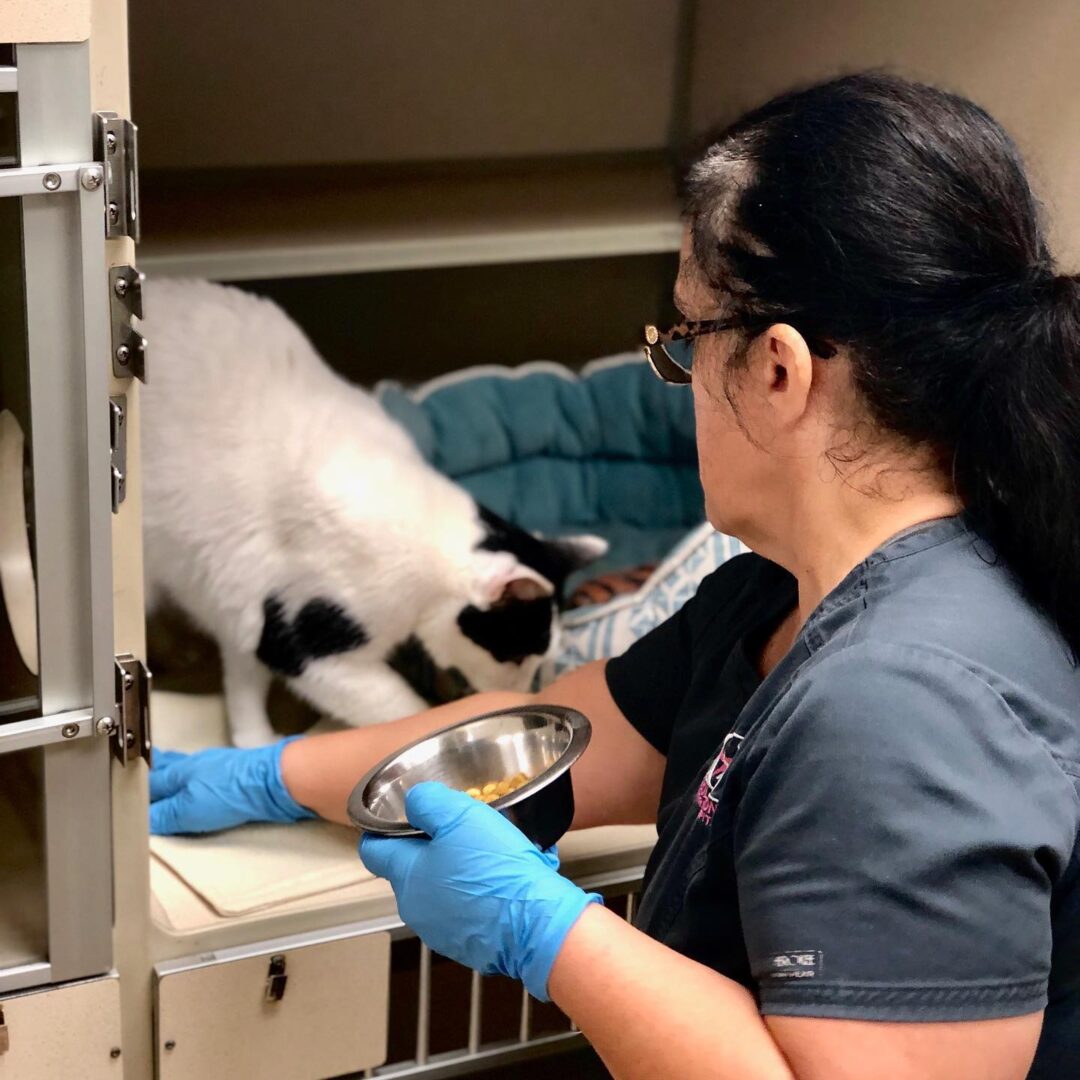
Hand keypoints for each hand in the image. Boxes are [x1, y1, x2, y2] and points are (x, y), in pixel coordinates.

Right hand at [149, 738, 316, 834]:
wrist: (275, 782)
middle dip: (151, 774)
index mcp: (180, 771)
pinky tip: (198, 790)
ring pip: (186, 771)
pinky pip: (206, 778)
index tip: (121, 794)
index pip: (149, 781)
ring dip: (172, 778)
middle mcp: (196, 765)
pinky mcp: (234, 777)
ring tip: (163, 785)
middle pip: (166, 769)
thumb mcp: (188, 809)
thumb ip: (163, 815)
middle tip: (137, 778)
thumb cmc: (235, 789)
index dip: (134, 789)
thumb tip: (141, 821)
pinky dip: (195, 783)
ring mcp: (217, 768)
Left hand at [360, 782, 600, 1000]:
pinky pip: (470, 908)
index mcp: (407, 877)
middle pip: (413, 868)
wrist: (536, 925)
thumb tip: (415, 802)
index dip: (380, 830)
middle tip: (462, 828)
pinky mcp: (471, 944)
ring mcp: (443, 931)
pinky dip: (482, 892)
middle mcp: (418, 909)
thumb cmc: (495, 871)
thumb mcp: (460, 817)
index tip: (391, 818)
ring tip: (494, 852)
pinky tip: (508, 878)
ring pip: (444, 887)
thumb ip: (429, 803)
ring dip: (461, 869)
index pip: (374, 851)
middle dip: (433, 847)